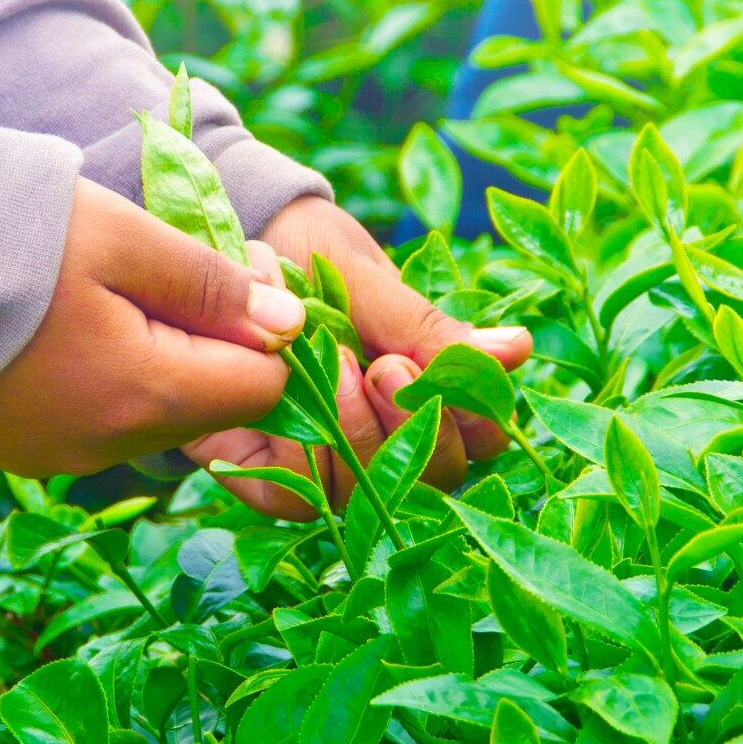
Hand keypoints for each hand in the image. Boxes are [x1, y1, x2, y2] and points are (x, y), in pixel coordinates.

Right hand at [0, 179, 305, 477]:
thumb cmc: (6, 239)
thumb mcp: (125, 239)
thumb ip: (213, 284)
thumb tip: (289, 323)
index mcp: (145, 397)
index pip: (262, 387)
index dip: (267, 327)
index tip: (239, 267)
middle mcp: (110, 447)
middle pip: (212, 403)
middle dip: (216, 339)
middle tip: (176, 265)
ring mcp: (63, 456)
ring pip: (159, 411)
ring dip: (164, 353)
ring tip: (114, 286)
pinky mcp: (27, 450)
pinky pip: (106, 418)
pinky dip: (115, 373)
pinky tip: (74, 321)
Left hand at [183, 195, 531, 517]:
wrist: (225, 250)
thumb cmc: (310, 256)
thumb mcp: (370, 281)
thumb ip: (431, 327)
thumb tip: (517, 349)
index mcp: (434, 388)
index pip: (481, 431)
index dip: (463, 411)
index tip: (410, 359)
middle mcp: (394, 435)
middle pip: (436, 475)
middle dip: (407, 425)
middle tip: (375, 367)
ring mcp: (338, 464)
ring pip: (372, 492)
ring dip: (352, 431)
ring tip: (325, 366)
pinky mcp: (279, 477)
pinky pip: (303, 494)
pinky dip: (297, 449)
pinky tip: (282, 395)